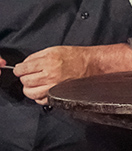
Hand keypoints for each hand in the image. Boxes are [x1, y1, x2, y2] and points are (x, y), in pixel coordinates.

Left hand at [13, 44, 131, 103]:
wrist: (92, 65)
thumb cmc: (76, 57)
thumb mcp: (54, 50)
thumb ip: (36, 57)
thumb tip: (24, 65)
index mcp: (48, 61)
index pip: (22, 69)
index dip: (19, 69)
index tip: (21, 69)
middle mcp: (50, 75)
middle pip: (25, 81)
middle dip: (25, 78)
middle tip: (30, 75)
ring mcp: (54, 87)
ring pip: (30, 93)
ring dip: (29, 88)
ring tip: (34, 84)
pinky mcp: (59, 95)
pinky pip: (40, 100)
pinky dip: (38, 96)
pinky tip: (43, 90)